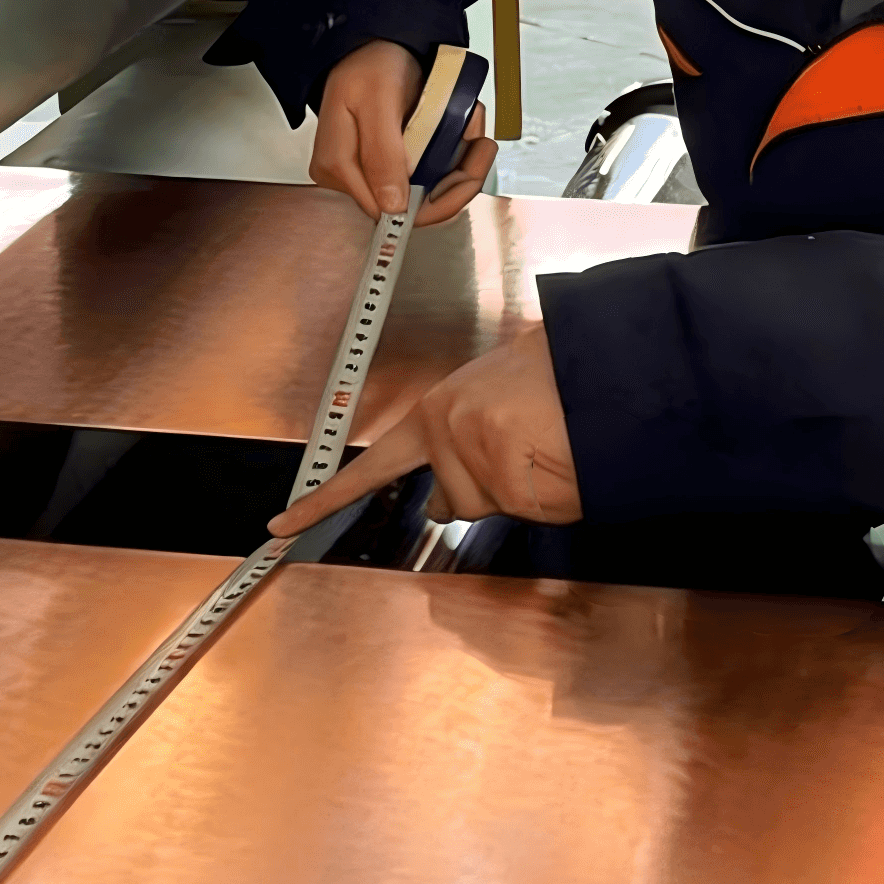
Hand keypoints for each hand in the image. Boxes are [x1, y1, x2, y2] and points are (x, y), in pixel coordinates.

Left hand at [270, 326, 581, 536]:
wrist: (602, 357)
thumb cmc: (558, 384)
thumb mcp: (494, 411)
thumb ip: (457, 454)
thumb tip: (435, 505)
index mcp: (436, 411)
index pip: (371, 466)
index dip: (322, 501)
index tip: (281, 525)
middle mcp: (443, 424)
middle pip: (454, 504)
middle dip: (493, 491)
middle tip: (531, 449)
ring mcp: (468, 441)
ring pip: (490, 508)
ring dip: (527, 491)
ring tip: (550, 445)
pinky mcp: (500, 457)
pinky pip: (524, 505)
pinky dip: (551, 491)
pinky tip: (561, 454)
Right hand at [312, 39, 496, 227]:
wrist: (374, 44)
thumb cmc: (369, 65)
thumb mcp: (377, 101)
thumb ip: (382, 153)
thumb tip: (393, 205)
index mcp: (339, 168)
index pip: (392, 213)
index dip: (438, 199)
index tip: (470, 169)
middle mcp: (353, 177)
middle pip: (415, 205)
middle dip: (457, 177)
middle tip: (482, 145)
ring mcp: (374, 171)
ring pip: (428, 190)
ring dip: (460, 163)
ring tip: (474, 127)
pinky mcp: (392, 163)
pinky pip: (429, 172)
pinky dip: (453, 152)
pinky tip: (464, 127)